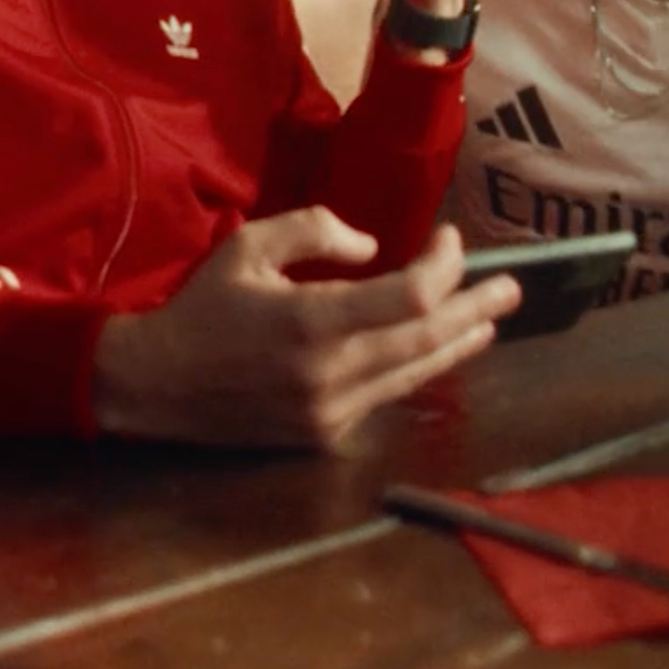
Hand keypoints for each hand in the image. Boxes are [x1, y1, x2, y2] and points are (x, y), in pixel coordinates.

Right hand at [91, 211, 518, 449]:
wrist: (157, 386)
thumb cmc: (204, 307)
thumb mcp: (249, 246)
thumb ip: (314, 232)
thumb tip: (373, 247)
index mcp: (310, 322)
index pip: (408, 299)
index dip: (442, 268)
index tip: (448, 239)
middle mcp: (329, 374)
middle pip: (428, 342)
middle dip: (474, 309)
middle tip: (511, 288)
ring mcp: (331, 413)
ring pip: (415, 375)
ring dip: (457, 344)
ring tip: (490, 321)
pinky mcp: (325, 436)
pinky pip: (384, 395)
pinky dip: (414, 367)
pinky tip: (435, 350)